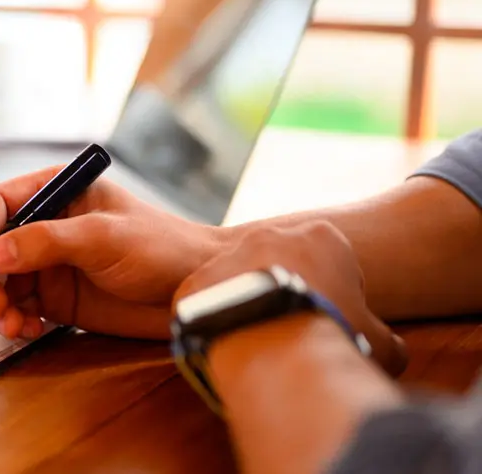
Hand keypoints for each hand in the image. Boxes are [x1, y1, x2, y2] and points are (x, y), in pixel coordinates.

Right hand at [0, 166, 226, 340]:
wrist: (197, 290)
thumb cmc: (161, 247)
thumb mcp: (102, 238)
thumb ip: (45, 242)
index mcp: (56, 192)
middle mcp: (45, 225)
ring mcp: (48, 262)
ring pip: (0, 281)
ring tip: (12, 325)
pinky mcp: (55, 297)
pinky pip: (18, 307)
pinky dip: (14, 321)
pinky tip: (28, 331)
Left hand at [175, 222, 407, 376]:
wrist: (276, 346)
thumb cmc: (335, 339)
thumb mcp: (380, 343)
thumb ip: (387, 340)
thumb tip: (392, 350)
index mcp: (321, 236)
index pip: (330, 262)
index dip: (333, 295)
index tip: (328, 321)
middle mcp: (269, 235)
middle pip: (280, 266)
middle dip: (285, 293)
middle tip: (290, 331)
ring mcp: (226, 255)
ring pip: (238, 281)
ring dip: (246, 306)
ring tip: (258, 343)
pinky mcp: (193, 282)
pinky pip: (203, 303)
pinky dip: (212, 324)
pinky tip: (225, 346)